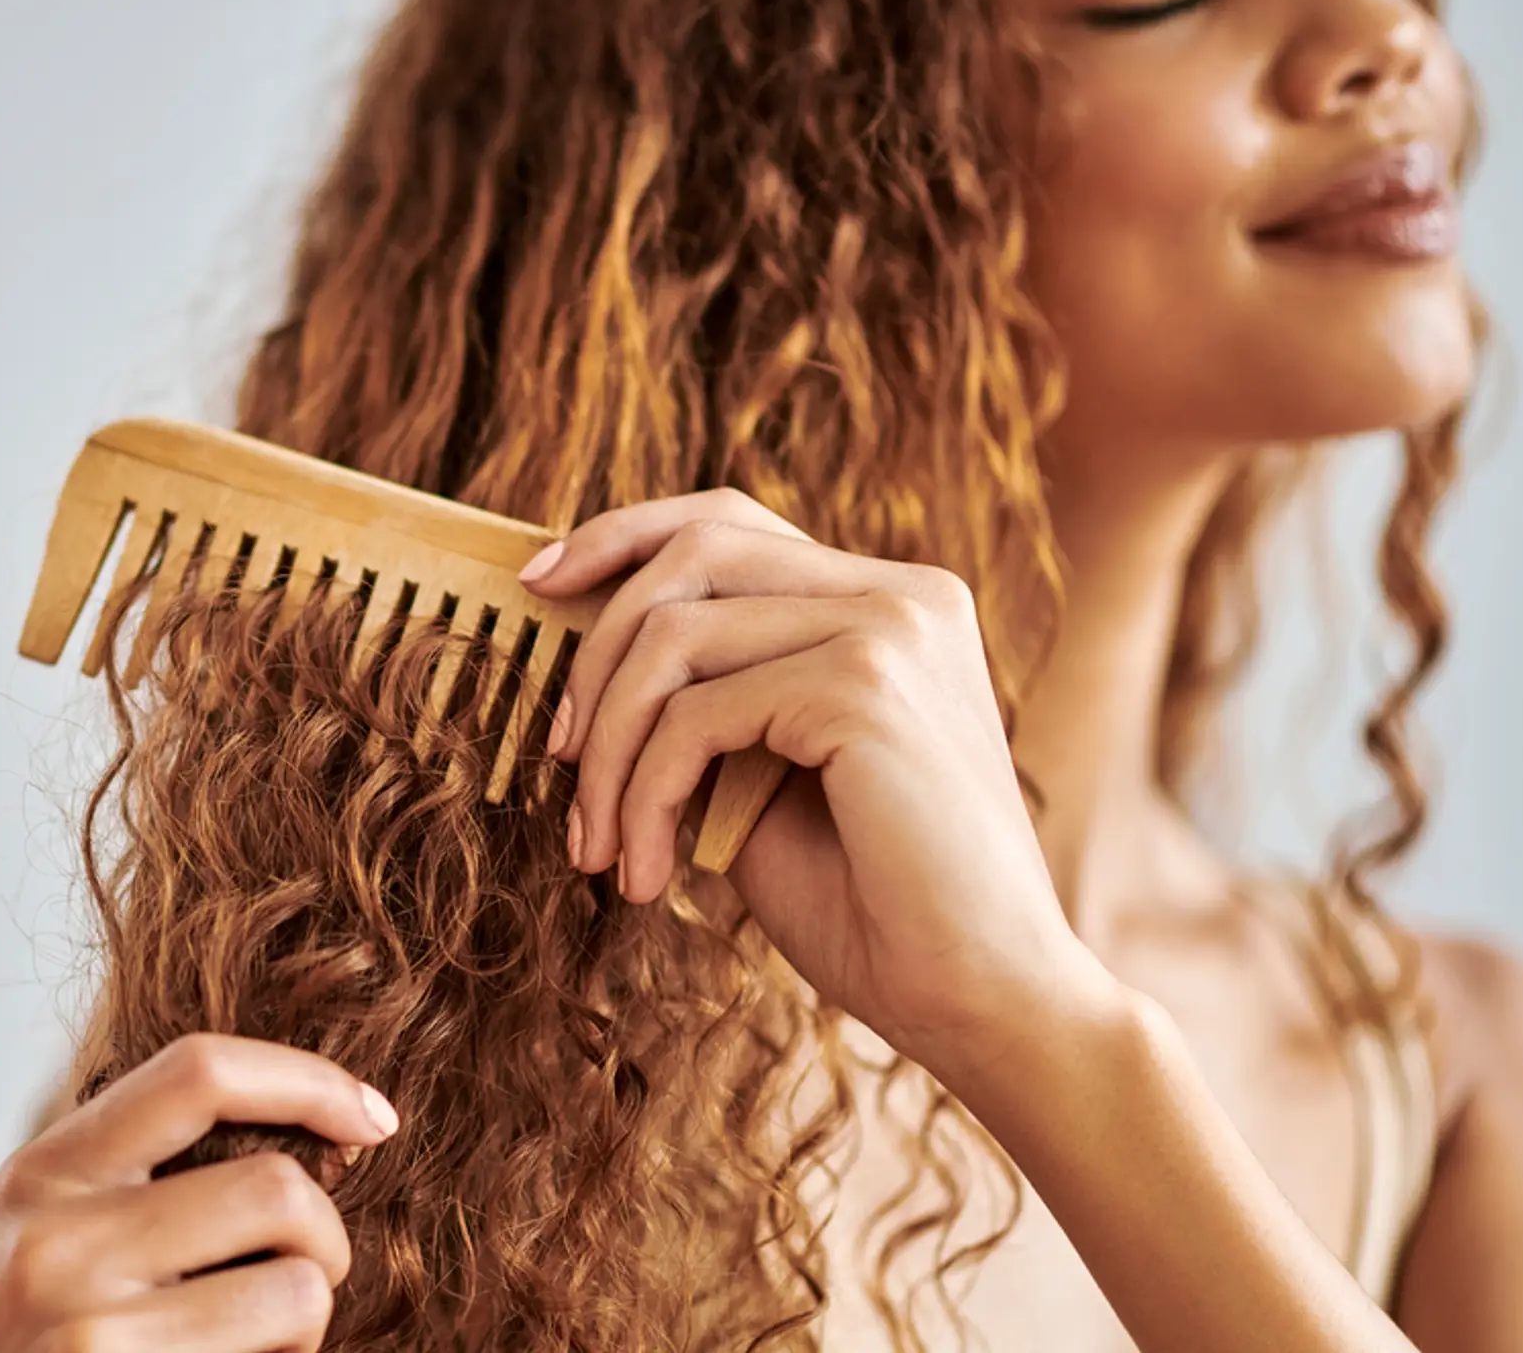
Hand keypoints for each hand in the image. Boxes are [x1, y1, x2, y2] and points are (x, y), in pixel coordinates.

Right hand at [0, 1034, 399, 1352]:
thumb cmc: (13, 1352)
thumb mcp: (39, 1238)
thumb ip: (133, 1179)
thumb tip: (313, 1136)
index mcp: (43, 1173)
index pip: (200, 1070)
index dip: (310, 1080)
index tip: (372, 1118)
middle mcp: (59, 1239)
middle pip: (279, 1189)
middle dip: (324, 1240)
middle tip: (297, 1280)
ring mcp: (90, 1326)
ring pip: (300, 1289)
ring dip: (306, 1325)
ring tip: (253, 1346)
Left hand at [520, 490, 1120, 1084]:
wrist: (984, 1000)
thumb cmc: (877, 906)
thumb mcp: (769, 778)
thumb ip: (708, 701)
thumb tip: (583, 656)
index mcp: (894, 600)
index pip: (731, 522)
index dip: (623, 537)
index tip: (538, 585)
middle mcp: (904, 594)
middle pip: (693, 553)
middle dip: (595, 651)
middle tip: (561, 758)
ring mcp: (891, 629)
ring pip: (674, 637)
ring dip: (610, 751)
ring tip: (598, 848)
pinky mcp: (865, 687)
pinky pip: (693, 717)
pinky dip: (644, 797)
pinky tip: (647, 876)